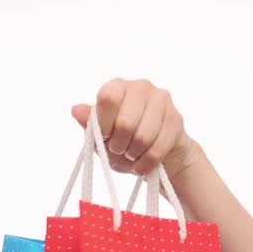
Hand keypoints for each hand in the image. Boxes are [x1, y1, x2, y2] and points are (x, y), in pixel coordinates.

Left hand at [71, 78, 199, 178]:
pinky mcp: (176, 119)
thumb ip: (90, 124)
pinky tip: (142, 165)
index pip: (108, 98)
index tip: (104, 136)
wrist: (158, 154)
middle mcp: (141, 87)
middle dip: (119, 145)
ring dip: (133, 155)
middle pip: (125, 122)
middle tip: (119, 149)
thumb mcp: (101, 137)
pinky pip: (157, 149)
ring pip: (143, 137)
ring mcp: (161, 100)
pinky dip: (146, 164)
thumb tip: (76, 110)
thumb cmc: (125, 143)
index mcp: (118, 86)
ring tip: (131, 155)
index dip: (104, 124)